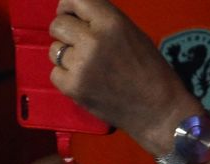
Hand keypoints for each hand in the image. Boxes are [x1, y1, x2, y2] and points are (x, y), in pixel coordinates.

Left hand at [50, 0, 200, 151]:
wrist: (156, 107)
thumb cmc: (148, 68)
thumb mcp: (130, 33)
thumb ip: (101, 22)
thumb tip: (74, 14)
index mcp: (112, 22)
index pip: (76, 0)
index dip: (66, 5)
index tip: (67, 11)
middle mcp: (93, 40)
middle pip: (57, 25)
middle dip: (63, 30)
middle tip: (75, 40)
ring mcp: (79, 65)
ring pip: (53, 50)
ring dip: (65, 54)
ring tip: (87, 63)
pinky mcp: (71, 87)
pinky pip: (54, 73)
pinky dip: (65, 75)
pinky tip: (84, 80)